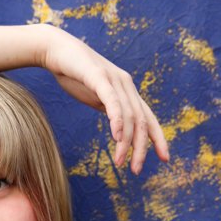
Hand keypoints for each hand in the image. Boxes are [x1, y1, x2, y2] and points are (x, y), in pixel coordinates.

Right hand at [41, 26, 168, 173]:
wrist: (56, 50)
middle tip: (136, 170)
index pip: (148, 118)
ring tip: (120, 162)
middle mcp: (126, 85)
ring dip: (126, 142)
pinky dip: (117, 120)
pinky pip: (112, 101)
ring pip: (128, 116)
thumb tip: (119, 128)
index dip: (158, 138)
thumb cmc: (74, 74)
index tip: (164, 158)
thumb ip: (110, 109)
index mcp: (127, 91)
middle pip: (141, 121)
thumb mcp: (96, 96)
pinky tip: (117, 136)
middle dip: (142, 148)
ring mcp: (114, 80)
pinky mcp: (98, 77)